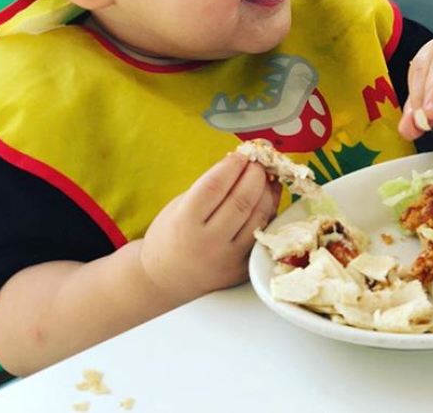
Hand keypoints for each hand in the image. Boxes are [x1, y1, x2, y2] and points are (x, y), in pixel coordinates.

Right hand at [139, 152, 280, 305]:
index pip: (215, 186)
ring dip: (267, 191)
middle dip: (255, 174)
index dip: (233, 165)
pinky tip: (268, 198)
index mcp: (186, 222)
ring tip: (265, 177)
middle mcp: (208, 242)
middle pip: (242, 200)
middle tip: (257, 162)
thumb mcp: (180, 205)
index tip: (241, 154)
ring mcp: (227, 258)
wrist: (164, 279)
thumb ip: (209, 186)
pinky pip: (262, 234)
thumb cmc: (170, 236)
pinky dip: (269, 212)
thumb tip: (242, 162)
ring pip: (258, 216)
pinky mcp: (242, 269)